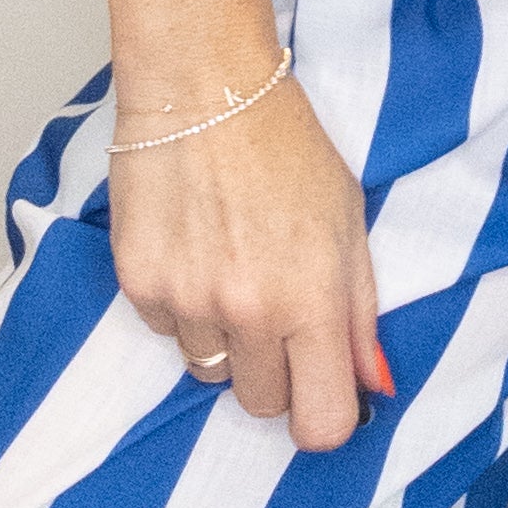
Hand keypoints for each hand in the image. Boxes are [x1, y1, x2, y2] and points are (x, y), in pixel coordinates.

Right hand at [108, 67, 389, 447]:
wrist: (202, 84)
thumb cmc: (283, 141)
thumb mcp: (347, 219)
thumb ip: (359, 310)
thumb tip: (370, 382)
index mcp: (312, 298)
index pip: (320, 422)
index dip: (322, 416)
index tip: (320, 393)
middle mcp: (249, 311)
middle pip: (259, 403)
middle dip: (272, 371)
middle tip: (273, 310)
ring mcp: (188, 300)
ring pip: (207, 367)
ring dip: (221, 334)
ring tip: (229, 262)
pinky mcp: (138, 283)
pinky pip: (164, 329)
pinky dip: (178, 302)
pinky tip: (192, 244)